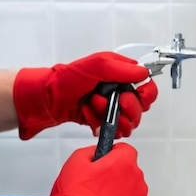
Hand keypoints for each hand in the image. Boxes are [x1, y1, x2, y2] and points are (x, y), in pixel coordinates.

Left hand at [13, 52, 157, 139]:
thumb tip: (143, 73)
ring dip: (109, 115)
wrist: (48, 98)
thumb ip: (122, 69)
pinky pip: (111, 130)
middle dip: (126, 108)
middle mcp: (119, 91)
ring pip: (127, 123)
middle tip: (112, 101)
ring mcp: (111, 108)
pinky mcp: (102, 121)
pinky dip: (98, 123)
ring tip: (93, 105)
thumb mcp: (97, 65)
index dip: (145, 95)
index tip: (133, 95)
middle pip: (140, 109)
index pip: (148, 88)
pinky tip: (87, 114)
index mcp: (121, 74)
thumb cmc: (68, 79)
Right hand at [17, 143, 147, 195]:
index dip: (113, 156)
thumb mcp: (75, 162)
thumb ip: (90, 152)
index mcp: (124, 162)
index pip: (125, 151)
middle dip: (116, 178)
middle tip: (97, 187)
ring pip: (132, 194)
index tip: (105, 162)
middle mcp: (137, 180)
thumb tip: (95, 153)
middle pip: (130, 173)